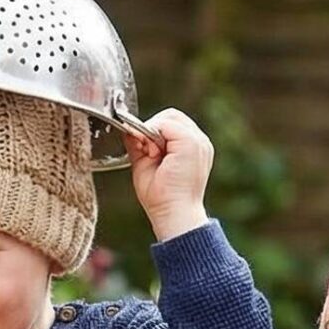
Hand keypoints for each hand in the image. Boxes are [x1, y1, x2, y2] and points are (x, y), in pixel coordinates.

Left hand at [129, 108, 213, 241]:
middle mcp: (199, 142)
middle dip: (153, 128)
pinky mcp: (192, 142)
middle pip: (171, 115)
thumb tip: (129, 130)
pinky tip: (153, 153)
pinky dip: (154, 134)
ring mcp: (198, 141)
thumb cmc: (161, 197)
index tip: (146, 152)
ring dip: (154, 132)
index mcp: (191, 148)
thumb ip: (140, 145)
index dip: (153, 131)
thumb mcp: (145, 164)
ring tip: (153, 156)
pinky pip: (166, 123)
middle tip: (148, 152)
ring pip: (169, 117)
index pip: (171, 123)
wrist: (173, 213)